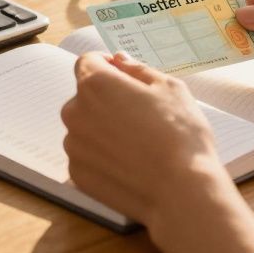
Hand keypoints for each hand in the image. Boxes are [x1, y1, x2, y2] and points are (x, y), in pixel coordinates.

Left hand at [62, 52, 253, 252]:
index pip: (88, 62)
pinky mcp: (77, 174)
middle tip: (139, 114)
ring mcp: (73, 145)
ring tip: (136, 143)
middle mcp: (75, 112)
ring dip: (102, 128)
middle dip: (106, 99)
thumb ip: (138, 70)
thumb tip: (119, 61)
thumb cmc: (179, 135)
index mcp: (95, 84)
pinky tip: (129, 163)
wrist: (179, 191)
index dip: (106, 65)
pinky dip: (101, 155)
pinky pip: (86, 155)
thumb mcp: (170, 88)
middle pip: (84, 96)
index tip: (124, 77)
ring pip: (84, 127)